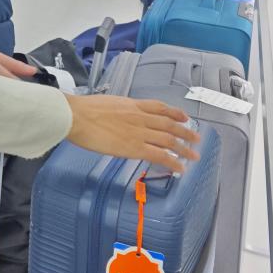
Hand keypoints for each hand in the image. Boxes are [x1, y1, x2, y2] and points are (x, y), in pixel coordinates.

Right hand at [65, 94, 200, 173]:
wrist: (76, 116)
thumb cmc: (81, 110)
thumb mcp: (104, 104)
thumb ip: (116, 112)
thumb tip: (115, 119)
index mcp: (130, 105)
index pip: (159, 107)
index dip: (174, 112)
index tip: (184, 116)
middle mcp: (139, 117)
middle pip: (169, 124)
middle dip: (184, 131)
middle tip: (196, 138)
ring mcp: (139, 132)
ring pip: (169, 140)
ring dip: (184, 148)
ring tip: (194, 155)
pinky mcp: (135, 147)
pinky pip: (160, 155)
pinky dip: (173, 162)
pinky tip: (180, 168)